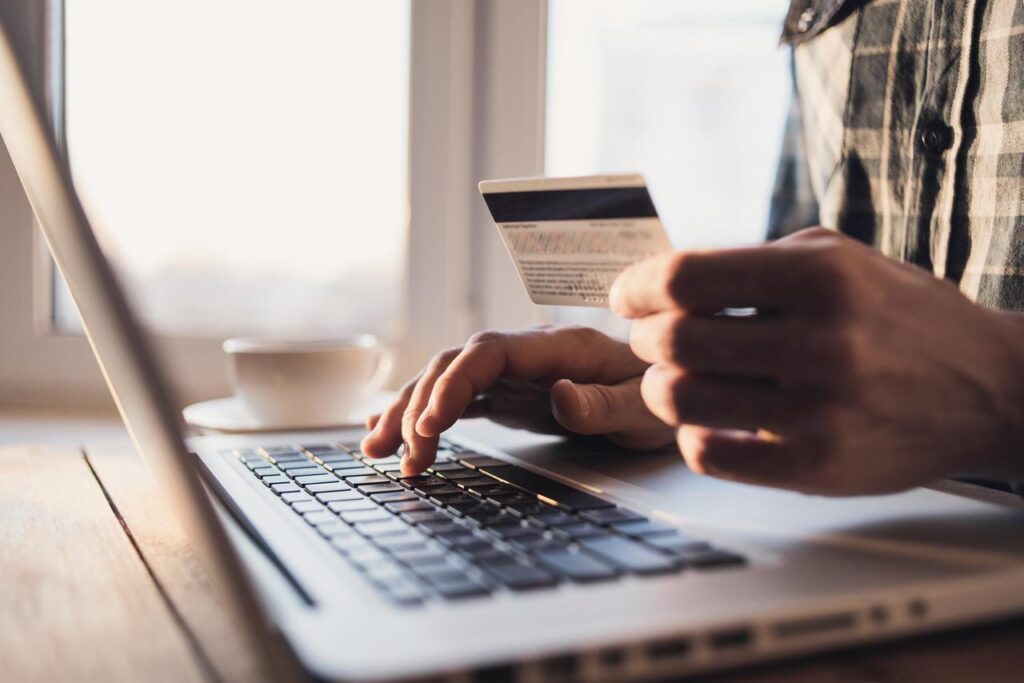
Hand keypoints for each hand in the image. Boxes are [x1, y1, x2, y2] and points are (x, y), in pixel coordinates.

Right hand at [360, 325, 674, 474]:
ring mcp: (513, 372)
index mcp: (557, 347)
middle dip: (419, 406)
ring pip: (446, 381)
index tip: (429, 425)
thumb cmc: (657, 393)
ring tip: (376, 449)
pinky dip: (422, 414)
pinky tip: (390, 429)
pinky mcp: (507, 393)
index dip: (452, 384)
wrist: (666, 386)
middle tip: (403, 456)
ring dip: (408, 411)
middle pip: (454, 365)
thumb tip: (557, 397)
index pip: (487, 353)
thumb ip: (601, 403)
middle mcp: (526, 353)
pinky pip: (456, 399)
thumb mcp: (643, 406)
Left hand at [610, 228, 1023, 494]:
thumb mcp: (836, 259)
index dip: (638, 287)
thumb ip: (751, 264)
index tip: (627, 296)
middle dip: (645, 338)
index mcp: (819, 278)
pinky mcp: (817, 466)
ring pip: (681, 400)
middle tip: (652, 338)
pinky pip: (708, 456)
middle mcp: (820, 342)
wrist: (988, 386)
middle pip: (674, 342)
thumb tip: (660, 284)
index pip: (685, 277)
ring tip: (673, 379)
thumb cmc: (897, 315)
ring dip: (659, 387)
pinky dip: (690, 436)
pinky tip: (706, 421)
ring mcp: (820, 410)